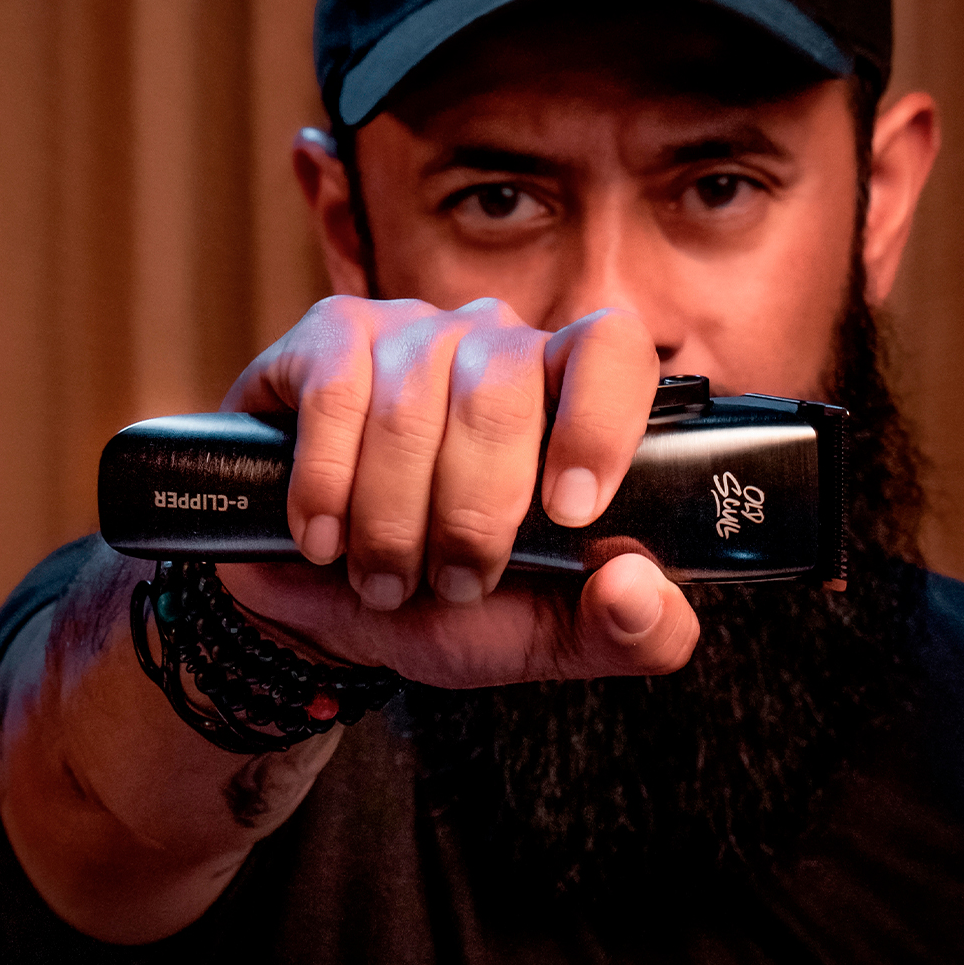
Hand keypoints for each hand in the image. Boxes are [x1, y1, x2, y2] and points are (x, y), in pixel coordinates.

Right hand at [218, 295, 698, 686]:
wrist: (330, 598)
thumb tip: (638, 587)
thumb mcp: (550, 634)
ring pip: (410, 408)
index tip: (570, 513)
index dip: (597, 423)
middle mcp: (493, 343)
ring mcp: (408, 331)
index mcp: (567, 396)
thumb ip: (631, 633)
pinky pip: (334, 398)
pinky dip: (327, 487)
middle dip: (471, 516)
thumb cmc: (452, 602)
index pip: (610, 350)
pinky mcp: (329, 337)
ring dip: (391, 520)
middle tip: (454, 584)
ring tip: (385, 579)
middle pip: (499, 395)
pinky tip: (325, 537)